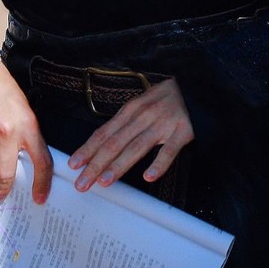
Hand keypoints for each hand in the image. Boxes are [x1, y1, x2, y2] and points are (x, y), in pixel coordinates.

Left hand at [67, 78, 193, 190]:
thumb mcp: (141, 105)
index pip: (104, 132)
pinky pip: (169, 150)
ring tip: (104, 181)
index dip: (88, 149)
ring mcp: (163, 123)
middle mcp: (143, 116)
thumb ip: (124, 124)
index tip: (73, 164)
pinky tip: (148, 177)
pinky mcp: (182, 131)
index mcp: (130, 109)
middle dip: (96, 163)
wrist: (195, 85)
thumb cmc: (164, 98)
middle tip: (82, 182)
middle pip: (115, 142)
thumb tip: (100, 146)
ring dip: (119, 165)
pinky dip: (159, 164)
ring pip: (137, 147)